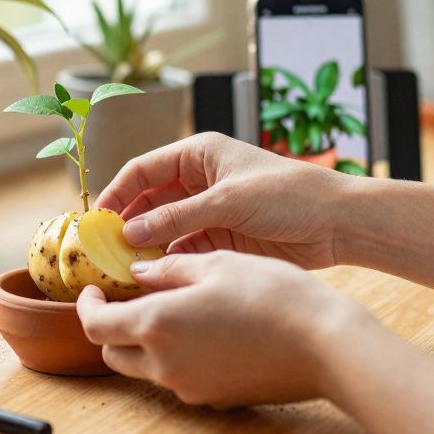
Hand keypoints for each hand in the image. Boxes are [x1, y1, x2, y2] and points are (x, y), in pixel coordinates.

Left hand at [75, 250, 367, 406]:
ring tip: (170, 310)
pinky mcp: (214, 399)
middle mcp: (165, 364)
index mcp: (156, 325)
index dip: (88, 305)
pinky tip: (203, 331)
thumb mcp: (216, 263)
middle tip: (127, 298)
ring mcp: (189, 387)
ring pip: (145, 368)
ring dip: (143, 342)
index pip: (95, 325)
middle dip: (112, 326)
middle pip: (113, 353)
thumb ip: (168, 269)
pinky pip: (179, 378)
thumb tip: (139, 272)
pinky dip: (176, 356)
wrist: (325, 344)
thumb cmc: (272, 295)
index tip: (95, 288)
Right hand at [98, 132, 351, 269]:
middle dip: (128, 223)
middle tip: (103, 250)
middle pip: (149, 201)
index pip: (144, 170)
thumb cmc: (288, 194)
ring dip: (145, 246)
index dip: (118, 192)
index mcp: (199, 154)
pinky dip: (168, 262)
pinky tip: (153, 278)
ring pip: (164, 229)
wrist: (337, 223)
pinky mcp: (221, 239)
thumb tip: (131, 233)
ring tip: (123, 268)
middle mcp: (200, 180)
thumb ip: (177, 218)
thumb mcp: (227, 201)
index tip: (97, 219)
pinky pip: (184, 249)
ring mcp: (209, 211)